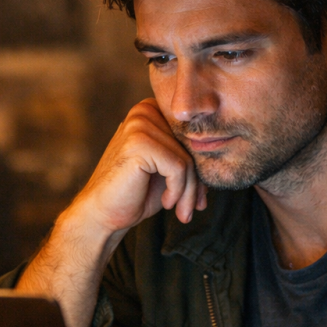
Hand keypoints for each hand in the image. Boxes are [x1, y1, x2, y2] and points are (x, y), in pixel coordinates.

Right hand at [70, 98, 206, 234]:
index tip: (199, 199)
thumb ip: (188, 156)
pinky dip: (177, 191)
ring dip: (188, 193)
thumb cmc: (135, 194)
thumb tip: (224, 151)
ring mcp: (140, 124)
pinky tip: (166, 203)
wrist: (103, 214)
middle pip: (190, 148)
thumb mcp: (168, 171)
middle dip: (196, 185)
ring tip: (180, 211)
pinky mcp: (140, 142)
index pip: (190, 139)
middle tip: (191, 210)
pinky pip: (178, 168)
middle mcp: (144, 111)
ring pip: (187, 161)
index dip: (198, 171)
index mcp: (151, 111)